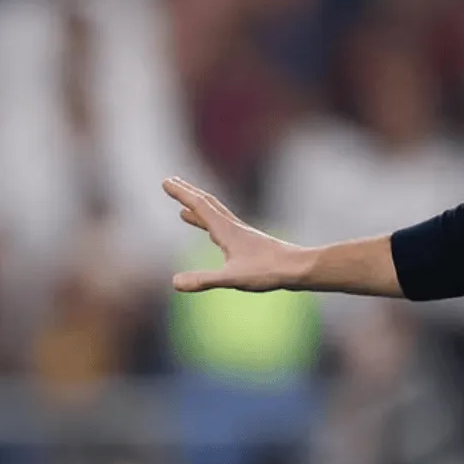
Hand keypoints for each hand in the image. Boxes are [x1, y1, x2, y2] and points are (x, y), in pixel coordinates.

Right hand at [163, 177, 306, 292]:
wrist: (297, 268)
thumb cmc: (268, 271)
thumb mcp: (232, 278)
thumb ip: (204, 280)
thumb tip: (175, 282)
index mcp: (226, 230)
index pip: (200, 206)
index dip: (181, 193)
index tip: (166, 181)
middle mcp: (233, 227)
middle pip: (207, 204)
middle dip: (187, 193)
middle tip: (171, 182)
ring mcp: (241, 234)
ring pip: (215, 216)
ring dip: (198, 209)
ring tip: (183, 209)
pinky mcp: (248, 243)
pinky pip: (223, 228)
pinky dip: (211, 224)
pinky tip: (212, 234)